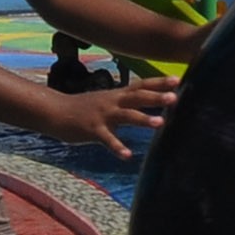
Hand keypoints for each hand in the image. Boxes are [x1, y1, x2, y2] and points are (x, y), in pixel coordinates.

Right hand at [45, 76, 175, 158]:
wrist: (56, 112)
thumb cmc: (85, 109)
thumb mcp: (108, 101)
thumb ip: (126, 103)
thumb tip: (148, 104)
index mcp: (117, 95)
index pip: (141, 85)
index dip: (159, 83)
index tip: (178, 79)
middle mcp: (112, 102)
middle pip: (137, 97)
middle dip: (156, 97)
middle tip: (175, 98)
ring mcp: (102, 116)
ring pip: (126, 116)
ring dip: (143, 119)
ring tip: (160, 123)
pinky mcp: (92, 130)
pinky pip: (107, 140)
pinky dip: (117, 147)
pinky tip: (127, 155)